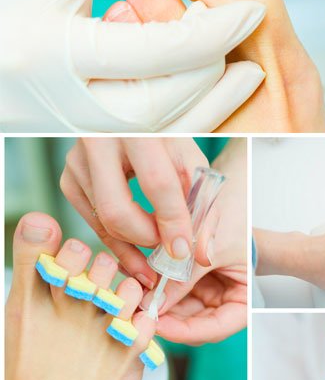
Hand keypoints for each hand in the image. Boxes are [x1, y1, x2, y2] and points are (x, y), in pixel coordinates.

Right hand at [0, 0, 263, 131]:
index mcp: (47, 50)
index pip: (160, 54)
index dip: (217, 29)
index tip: (253, 4)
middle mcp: (49, 101)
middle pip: (158, 111)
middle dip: (213, 78)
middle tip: (246, 39)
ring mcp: (52, 122)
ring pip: (144, 133)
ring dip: (197, 103)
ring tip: (234, 66)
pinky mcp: (57, 125)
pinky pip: (125, 130)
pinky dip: (165, 109)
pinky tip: (191, 78)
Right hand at [60, 137, 210, 286]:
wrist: (126, 117)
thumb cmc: (162, 136)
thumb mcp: (188, 158)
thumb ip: (200, 203)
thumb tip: (201, 253)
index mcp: (136, 129)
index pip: (156, 183)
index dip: (173, 222)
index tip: (184, 251)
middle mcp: (98, 142)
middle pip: (117, 211)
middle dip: (146, 240)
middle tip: (166, 252)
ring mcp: (76, 162)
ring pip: (102, 222)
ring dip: (131, 247)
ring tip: (152, 262)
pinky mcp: (68, 179)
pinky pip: (92, 222)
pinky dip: (115, 239)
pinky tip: (134, 247)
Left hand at [143, 138, 246, 343]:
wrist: (229, 186)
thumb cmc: (233, 212)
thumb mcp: (209, 245)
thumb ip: (185, 276)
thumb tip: (154, 303)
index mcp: (242, 298)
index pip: (216, 328)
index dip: (187, 331)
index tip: (158, 324)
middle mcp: (222, 298)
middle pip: (192, 322)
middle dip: (164, 317)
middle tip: (135, 311)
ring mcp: (204, 288)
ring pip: (176, 308)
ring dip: (154, 302)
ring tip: (130, 293)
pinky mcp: (187, 276)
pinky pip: (167, 288)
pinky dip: (152, 286)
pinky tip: (133, 280)